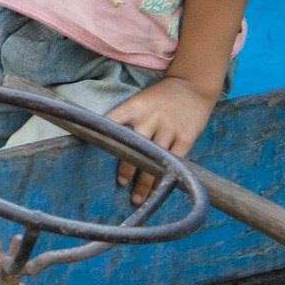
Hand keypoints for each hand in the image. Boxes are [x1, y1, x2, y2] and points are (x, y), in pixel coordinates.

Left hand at [106, 76, 217, 203]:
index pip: (112, 122)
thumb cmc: (160, 98)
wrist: (192, 86)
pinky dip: (165, 176)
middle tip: (121, 183)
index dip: (102, 138)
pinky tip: (159, 188)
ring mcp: (169, 128)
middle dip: (127, 167)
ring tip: (137, 198)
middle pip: (135, 146)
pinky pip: (174, 161)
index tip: (92, 154)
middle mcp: (151, 117)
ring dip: (146, 181)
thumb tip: (106, 144)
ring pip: (155, 158)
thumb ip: (126, 120)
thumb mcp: (140, 101)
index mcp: (134, 107)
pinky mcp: (186, 137)